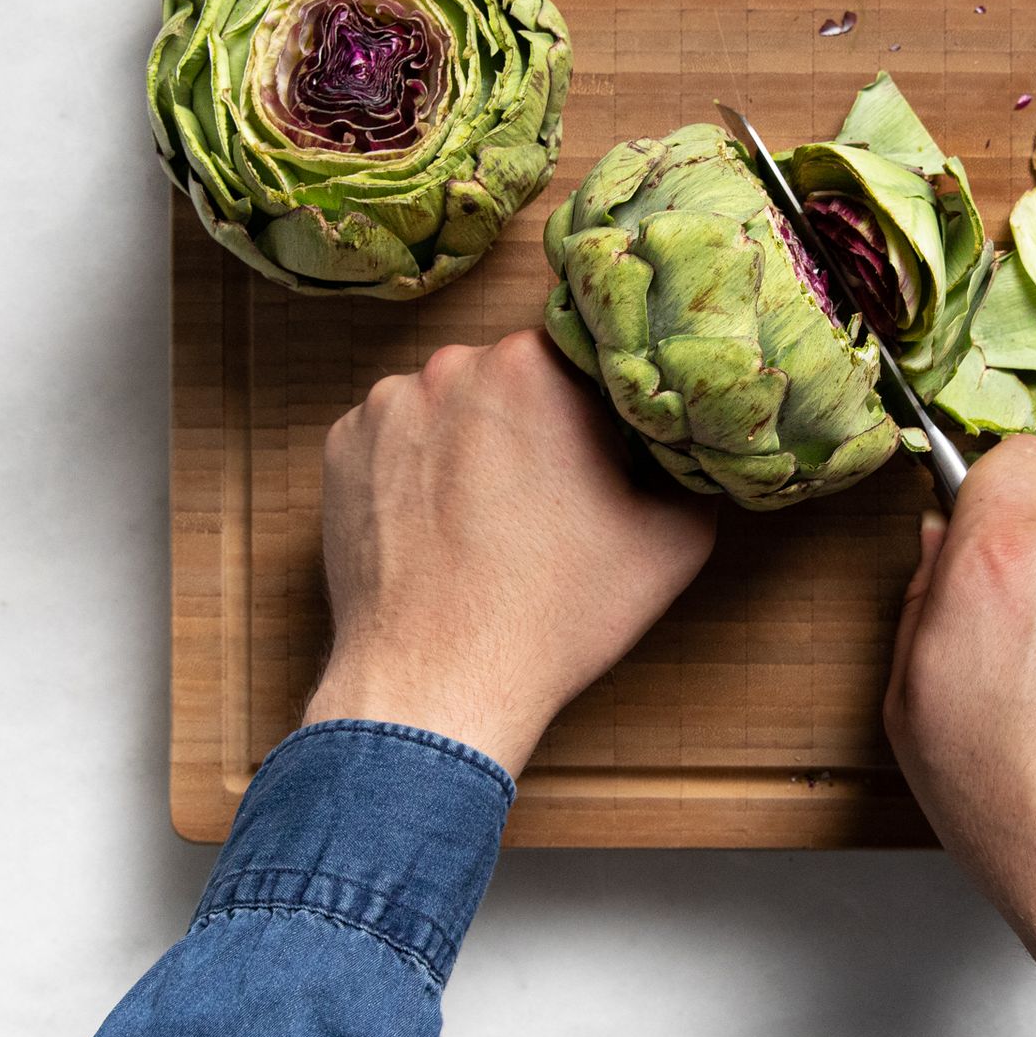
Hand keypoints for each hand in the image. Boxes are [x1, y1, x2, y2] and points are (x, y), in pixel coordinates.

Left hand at [302, 330, 716, 775]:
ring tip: (492, 518)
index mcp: (536, 366)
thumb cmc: (554, 613)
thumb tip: (693, 443)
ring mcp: (386, 405)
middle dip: (538, 419)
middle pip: (515, 374)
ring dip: (475, 440)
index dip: (606, 400)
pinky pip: (397, 437)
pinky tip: (443, 526)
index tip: (611, 447)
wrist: (436, 685)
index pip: (587, 351)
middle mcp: (453, 365)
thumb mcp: (674, 540)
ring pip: (453, 403)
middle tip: (556, 491)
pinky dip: (420, 468)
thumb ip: (695, 467)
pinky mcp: (341, 448)